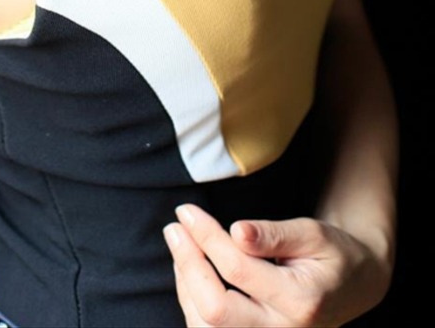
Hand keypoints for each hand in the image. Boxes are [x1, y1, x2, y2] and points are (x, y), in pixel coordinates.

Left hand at [163, 204, 391, 326]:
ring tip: (180, 244)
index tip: (187, 211)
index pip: (237, 270)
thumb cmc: (332, 254)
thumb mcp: (314, 233)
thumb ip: (275, 234)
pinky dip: (192, 301)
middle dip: (188, 264)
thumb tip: (236, 231)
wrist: (352, 288)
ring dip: (185, 284)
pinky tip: (190, 270)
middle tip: (174, 227)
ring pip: (206, 327)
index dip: (206, 237)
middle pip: (215, 309)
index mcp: (301, 302)